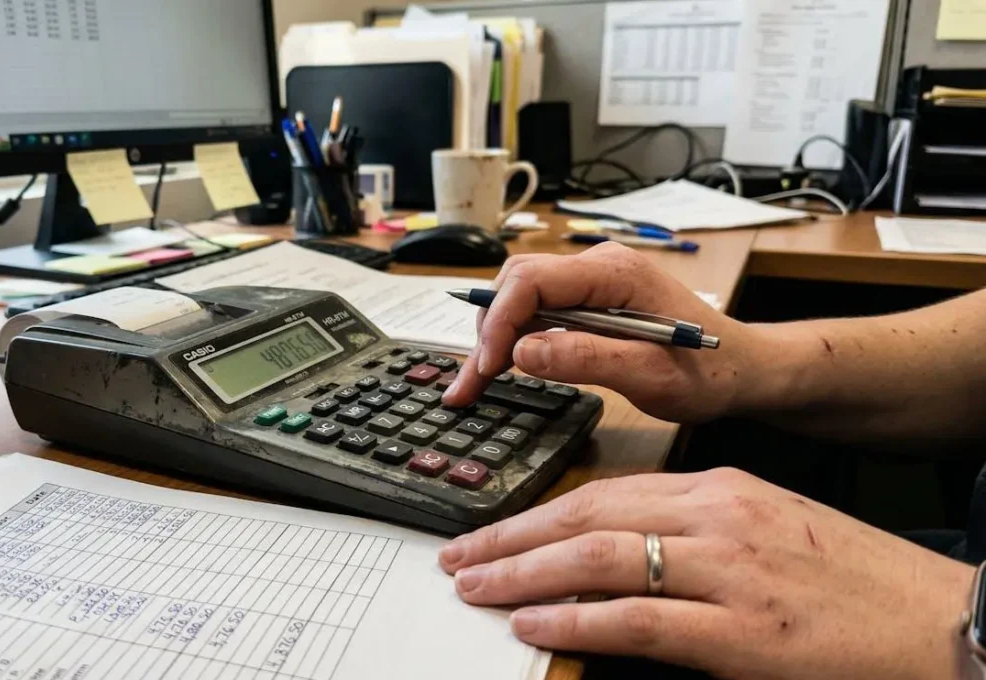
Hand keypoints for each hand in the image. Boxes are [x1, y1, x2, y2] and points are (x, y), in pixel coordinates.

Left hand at [438, 468, 973, 679]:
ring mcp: (728, 573)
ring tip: (475, 589)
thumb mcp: (768, 533)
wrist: (943, 625)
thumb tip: (611, 553)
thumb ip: (691, 533)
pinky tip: (535, 625)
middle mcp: (717, 518)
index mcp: (721, 490)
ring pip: (598, 559)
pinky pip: (636, 621)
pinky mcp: (740, 635)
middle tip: (458, 557)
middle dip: (511, 537)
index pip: (603, 491)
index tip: (490, 530)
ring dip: (522, 575)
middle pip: (586, 516)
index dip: (535, 512)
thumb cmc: (855, 585)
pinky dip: (576, 620)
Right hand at [443, 243, 761, 422]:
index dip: (499, 323)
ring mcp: (592, 282)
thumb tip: (522, 351)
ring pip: (521, 296)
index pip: (531, 280)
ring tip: (476, 381)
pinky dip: (514, 339)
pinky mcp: (590, 301)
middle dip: (487, 329)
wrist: (744, 369)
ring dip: (494, 336)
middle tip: (470, 381)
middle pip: (517, 282)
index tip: (487, 368)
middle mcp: (598, 267)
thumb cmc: (708, 373)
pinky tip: (502, 368)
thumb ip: (587, 358)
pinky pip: (538, 310)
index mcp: (614, 274)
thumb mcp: (651, 374)